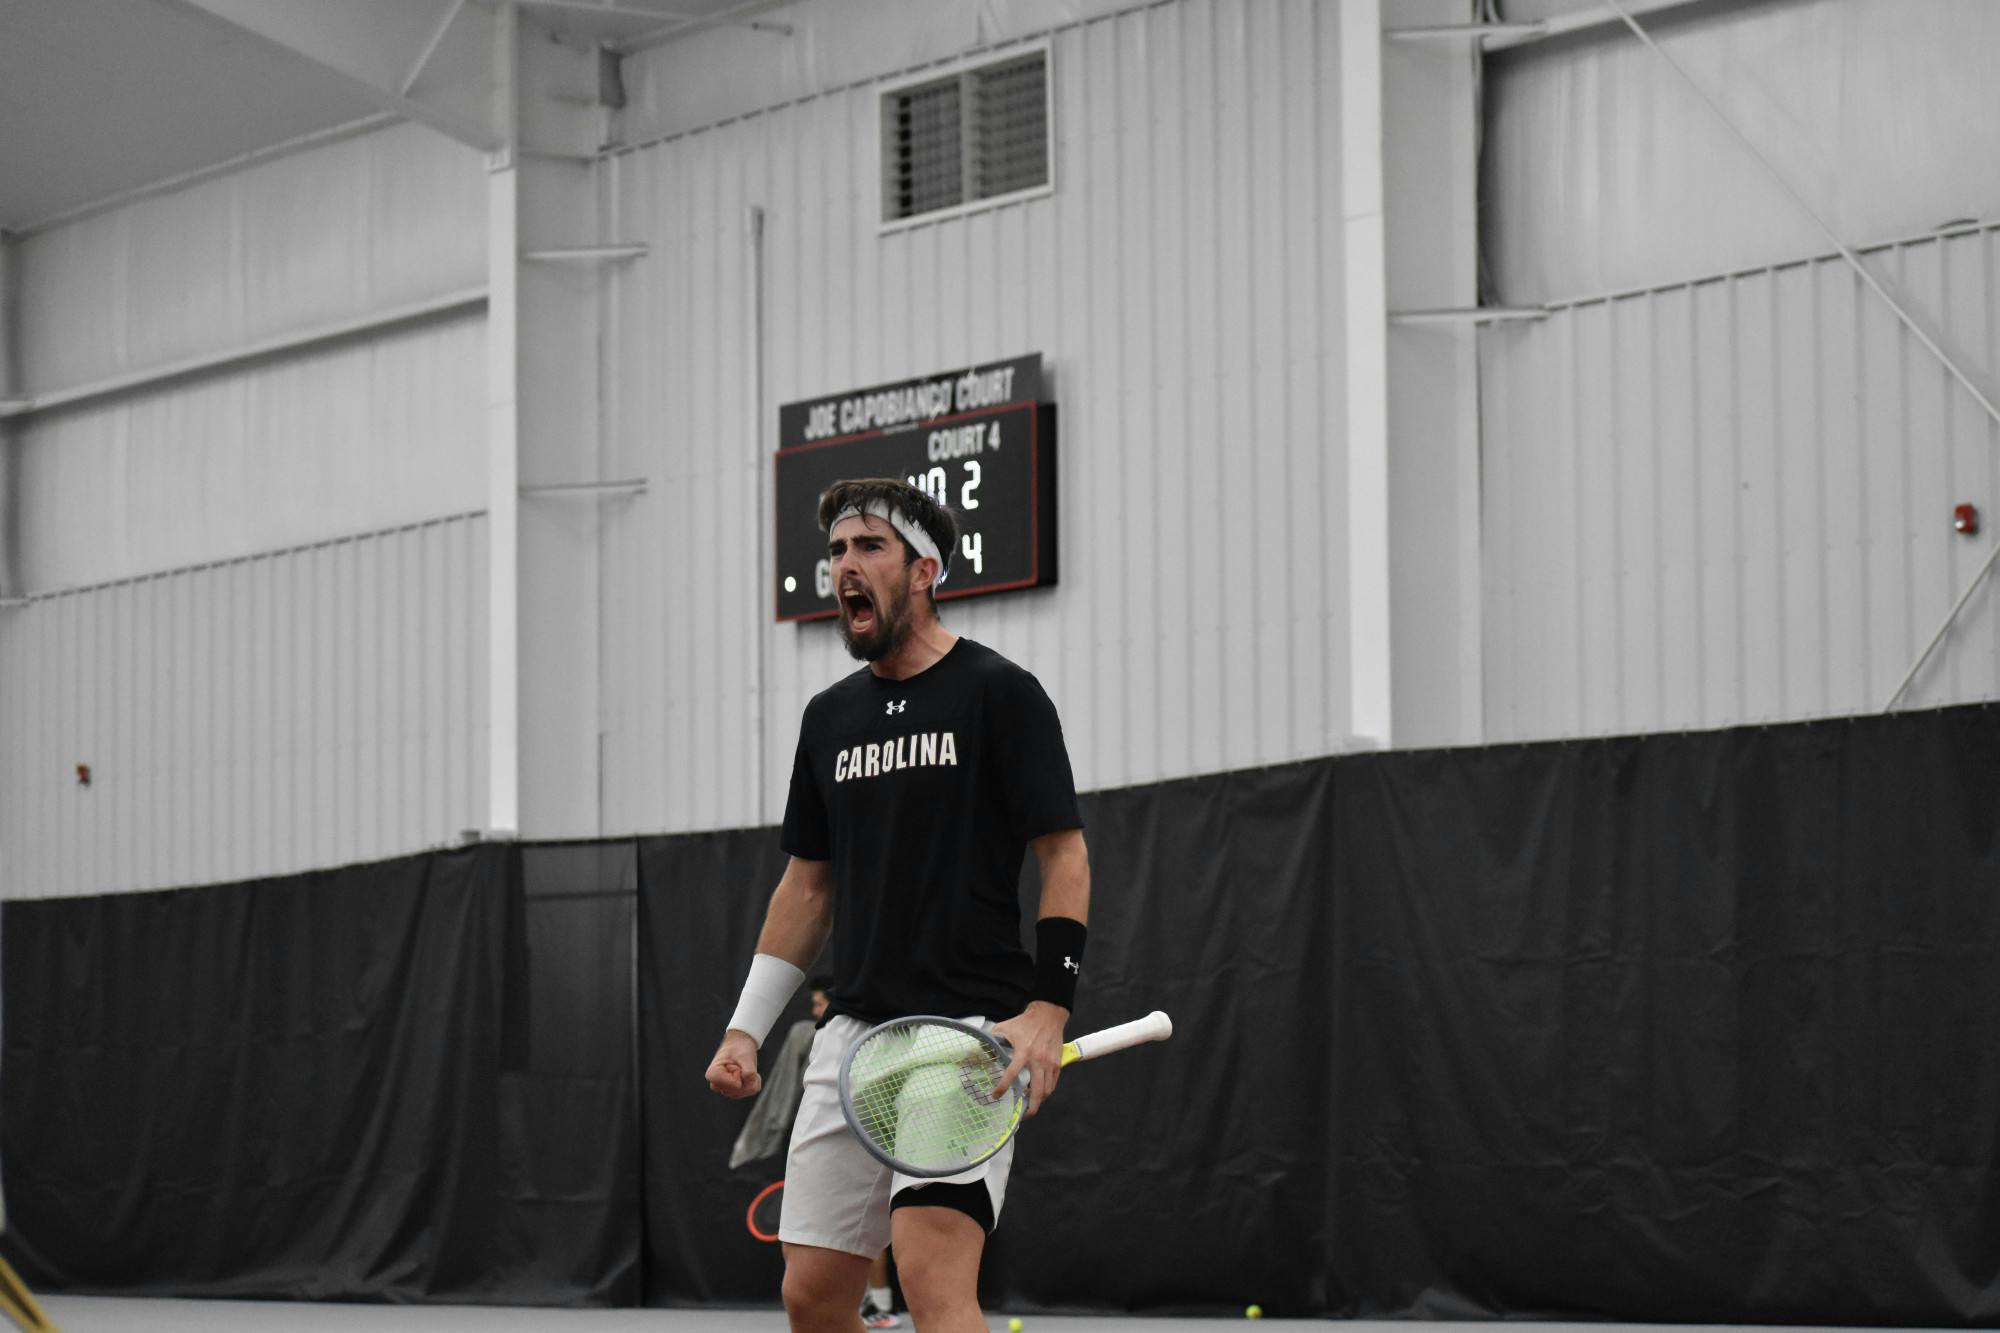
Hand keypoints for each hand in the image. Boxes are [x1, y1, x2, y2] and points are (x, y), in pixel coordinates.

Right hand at [706, 1029, 762, 1098]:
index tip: (734, 1063)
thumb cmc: (738, 1048)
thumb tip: (752, 1085)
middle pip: (739, 1090)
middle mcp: (717, 1085)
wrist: (740, 1044)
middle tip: (740, 1064)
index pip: (735, 1085)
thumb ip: (749, 1072)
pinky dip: (754, 1081)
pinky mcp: (734, 1091)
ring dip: (751, 1079)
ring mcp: (726, 1090)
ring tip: (744, 1067)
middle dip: (746, 1077)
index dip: (740, 1073)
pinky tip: (749, 1072)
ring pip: (745, 1091)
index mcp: (713, 1075)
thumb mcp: (745, 1056)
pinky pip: (751, 1090)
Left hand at [990, 1001, 1068, 1116]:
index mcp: (1024, 1052)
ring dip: (1038, 1102)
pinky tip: (1039, 1095)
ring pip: (1047, 1091)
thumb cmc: (1025, 1022)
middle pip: (1037, 1091)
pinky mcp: (1057, 1064)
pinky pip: (1053, 1084)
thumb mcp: (1005, 1028)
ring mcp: (1050, 1063)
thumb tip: (979, 1051)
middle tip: (1022, 1117)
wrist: (1048, 1015)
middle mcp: (1038, 1060)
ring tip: (1030, 1108)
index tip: (995, 1096)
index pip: (1012, 1074)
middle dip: (1030, 1108)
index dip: (1003, 1087)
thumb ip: (992, 1040)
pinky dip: (1046, 1092)